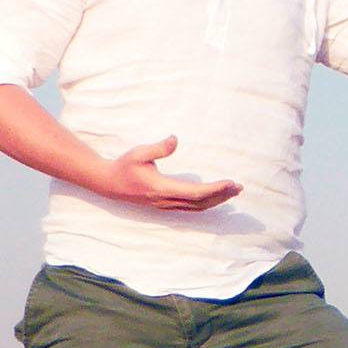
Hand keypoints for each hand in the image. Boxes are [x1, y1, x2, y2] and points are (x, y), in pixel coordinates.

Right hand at [103, 136, 242, 210]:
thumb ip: (158, 148)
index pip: (194, 193)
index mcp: (161, 189)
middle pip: (199, 203)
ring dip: (215, 200)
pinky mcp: (164, 204)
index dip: (215, 189)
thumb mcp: (139, 153)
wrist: (108, 183)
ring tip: (232, 192)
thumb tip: (175, 139)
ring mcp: (164, 205)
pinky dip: (205, 203)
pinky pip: (189, 207)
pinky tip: (213, 197)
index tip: (230, 183)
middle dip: (221, 196)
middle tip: (239, 187)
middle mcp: (165, 200)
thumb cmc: (124, 166)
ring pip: (195, 207)